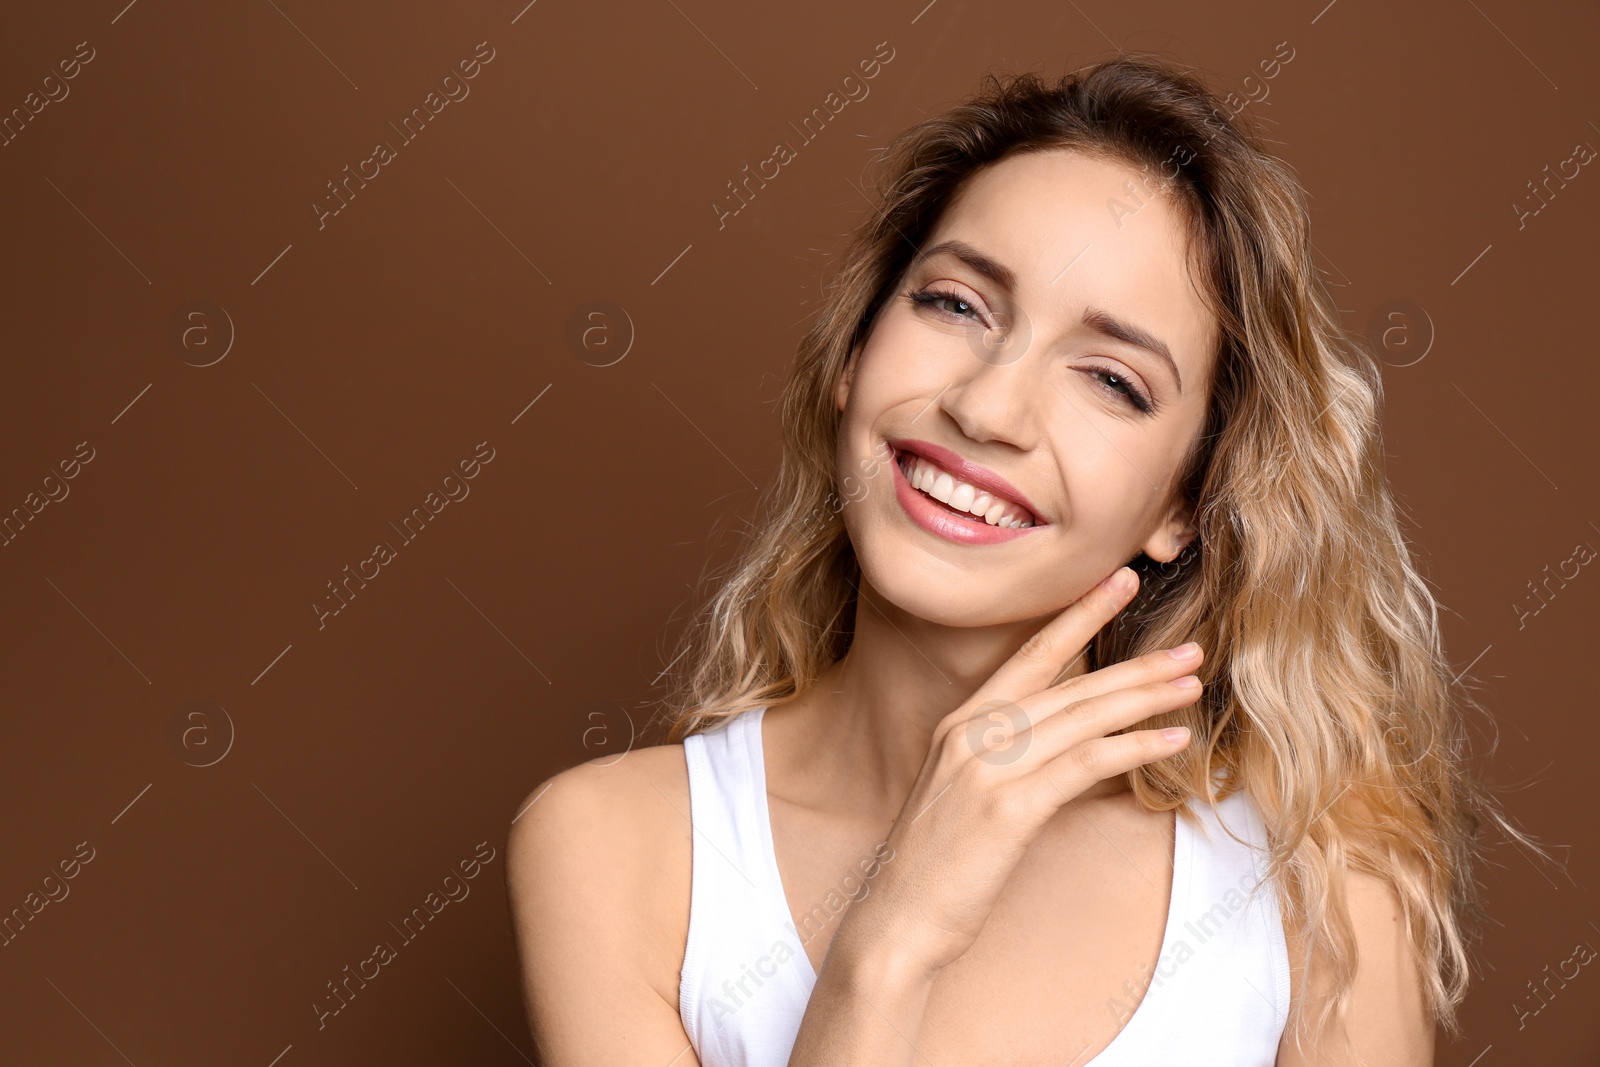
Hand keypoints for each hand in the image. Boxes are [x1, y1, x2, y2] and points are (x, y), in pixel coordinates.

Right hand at [831, 565, 1203, 976]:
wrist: (898, 919)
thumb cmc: (937, 865)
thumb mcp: (965, 794)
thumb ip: (1008, 759)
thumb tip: (1068, 745)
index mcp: (961, 723)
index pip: (1030, 654)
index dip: (1080, 615)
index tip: (1121, 580)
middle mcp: (972, 734)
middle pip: (1069, 683)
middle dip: (1135, 663)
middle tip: (1190, 647)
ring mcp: (988, 769)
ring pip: (1083, 717)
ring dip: (1144, 698)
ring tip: (1192, 685)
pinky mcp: (1009, 808)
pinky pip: (1084, 765)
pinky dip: (1132, 748)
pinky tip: (1170, 741)